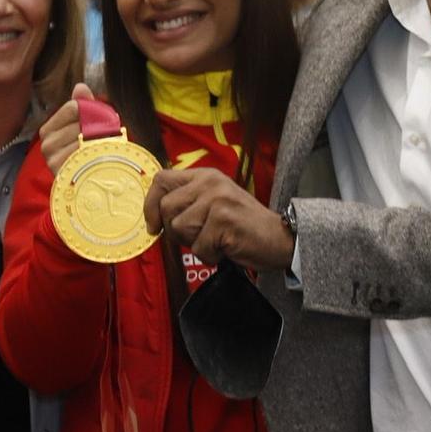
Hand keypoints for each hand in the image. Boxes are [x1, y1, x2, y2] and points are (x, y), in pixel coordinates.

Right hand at [39, 83, 95, 176]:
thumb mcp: (85, 128)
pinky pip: (84, 155)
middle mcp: (46, 143)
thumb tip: (80, 87)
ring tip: (104, 149)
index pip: (73, 107)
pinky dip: (96, 155)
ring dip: (100, 143)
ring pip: (84, 138)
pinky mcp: (62, 172)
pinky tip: (99, 159)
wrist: (89, 185)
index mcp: (49, 129)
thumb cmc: (86, 155)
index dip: (93, 112)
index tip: (103, 123)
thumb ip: (83, 106)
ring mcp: (52, 158)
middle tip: (107, 139)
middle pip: (80, 122)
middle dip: (98, 128)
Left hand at [145, 167, 294, 271]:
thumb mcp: (215, 202)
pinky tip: (225, 248)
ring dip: (195, 244)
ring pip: (179, 228)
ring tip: (216, 241)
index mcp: (205, 176)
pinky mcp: (223, 220)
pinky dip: (209, 255)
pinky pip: (198, 246)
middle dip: (176, 231)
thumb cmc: (244, 226)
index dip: (150, 204)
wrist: (280, 238)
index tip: (153, 224)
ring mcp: (216, 200)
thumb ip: (189, 202)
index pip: (161, 179)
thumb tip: (153, 215)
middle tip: (199, 237)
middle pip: (166, 208)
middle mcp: (210, 183)